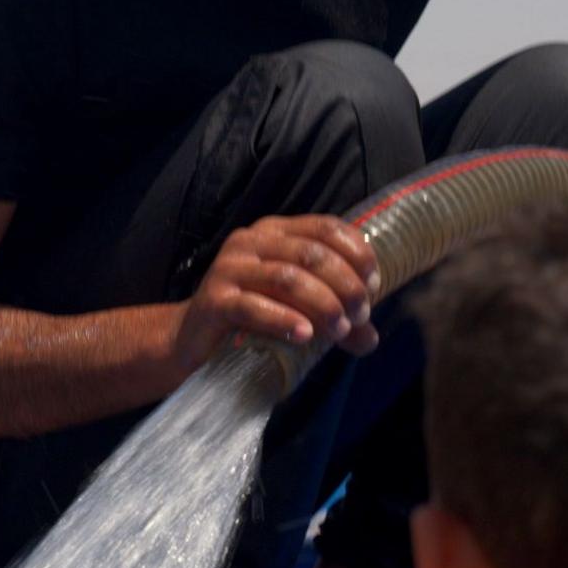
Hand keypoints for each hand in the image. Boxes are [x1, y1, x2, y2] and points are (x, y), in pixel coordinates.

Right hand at [174, 216, 378, 370]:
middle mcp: (251, 241)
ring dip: (322, 303)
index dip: (357, 254)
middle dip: (345, 285)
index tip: (373, 285)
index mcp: (275, 232)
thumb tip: (370, 338)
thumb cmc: (252, 318)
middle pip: (311, 253)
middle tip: (359, 315)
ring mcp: (229, 268)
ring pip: (287, 277)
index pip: (326, 227)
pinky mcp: (214, 300)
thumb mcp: (299, 310)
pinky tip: (305, 335)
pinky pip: (253, 306)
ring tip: (338, 330)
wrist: (194, 340)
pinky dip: (284, 320)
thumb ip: (335, 318)